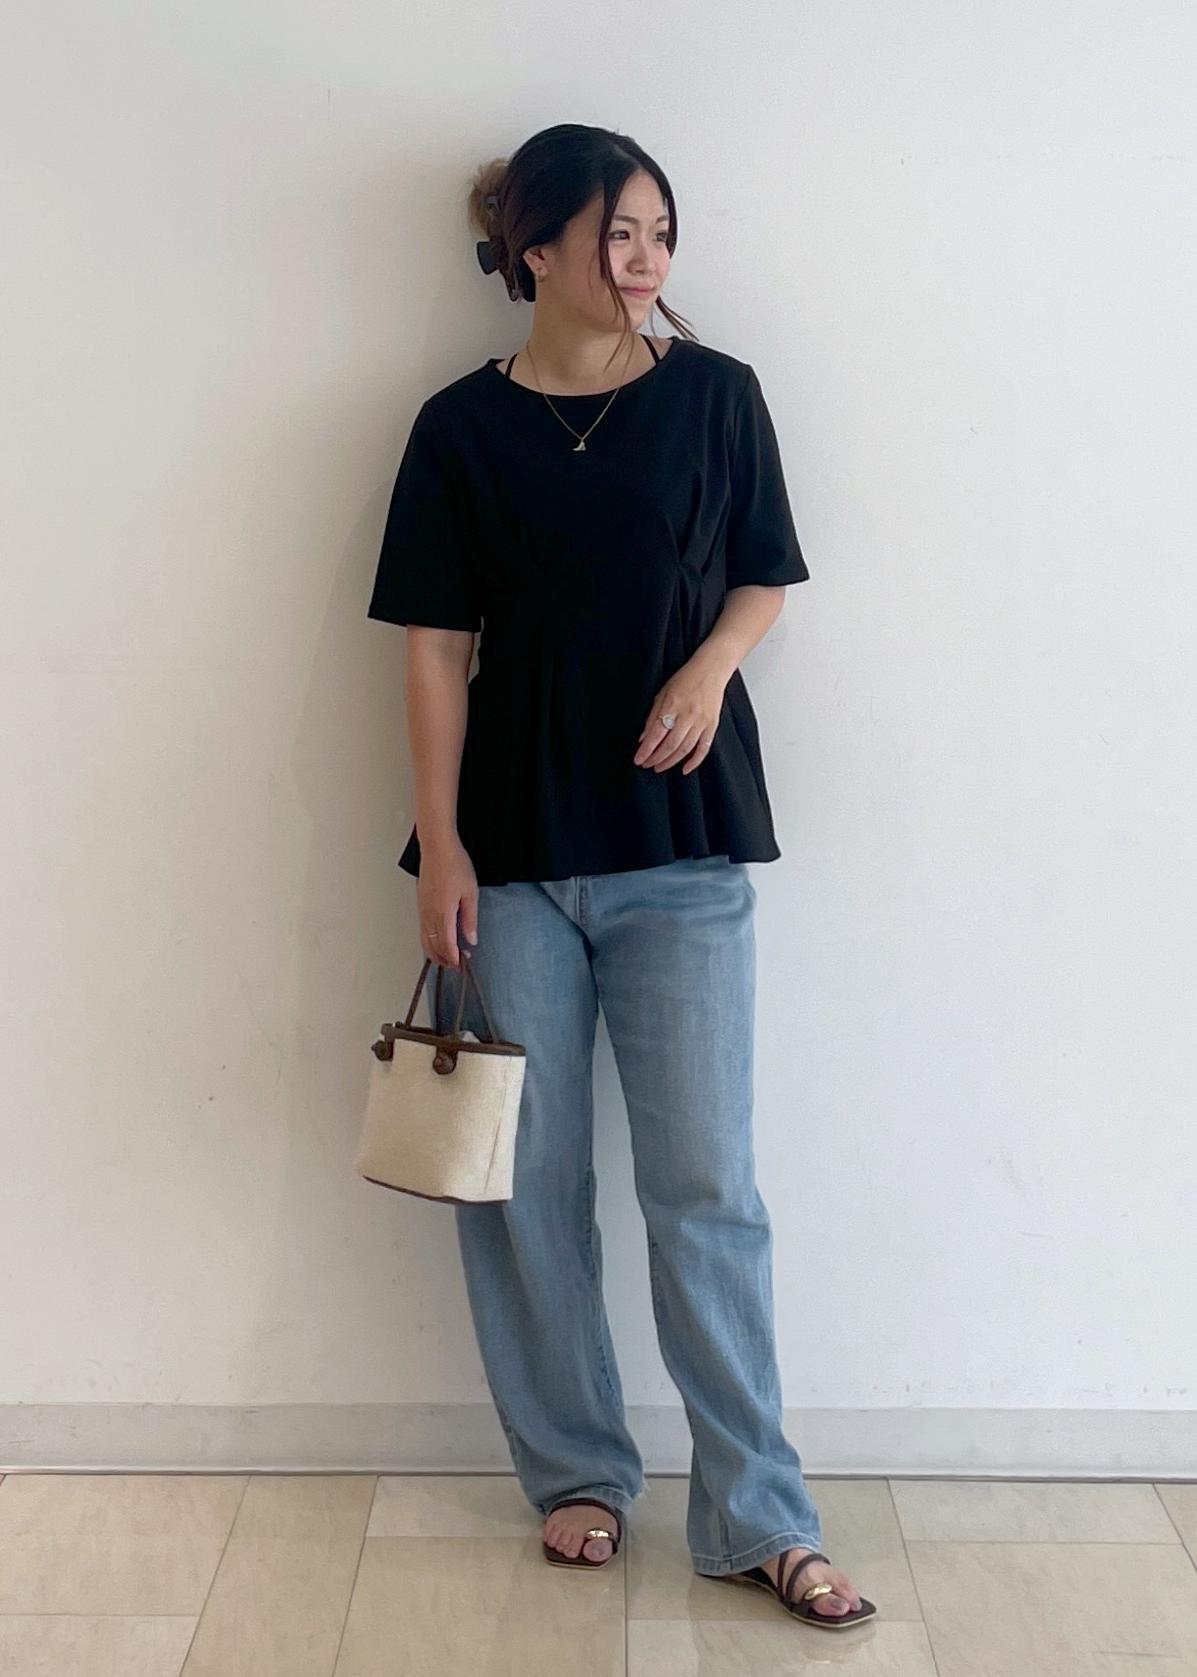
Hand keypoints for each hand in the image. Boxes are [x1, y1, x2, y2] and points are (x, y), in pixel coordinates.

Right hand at [417, 836, 478, 968]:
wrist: (437, 848)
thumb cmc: (455, 866)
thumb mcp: (471, 892)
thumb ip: (470, 919)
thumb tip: (471, 940)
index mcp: (443, 913)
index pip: (446, 944)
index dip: (453, 958)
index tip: (460, 966)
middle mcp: (429, 914)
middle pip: (433, 945)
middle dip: (444, 958)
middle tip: (457, 965)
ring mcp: (422, 909)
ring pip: (425, 939)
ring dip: (435, 952)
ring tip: (447, 958)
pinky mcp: (420, 904)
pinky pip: (422, 929)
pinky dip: (428, 941)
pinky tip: (436, 941)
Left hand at [633, 660, 728, 774]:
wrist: (711, 669)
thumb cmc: (686, 679)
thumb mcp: (663, 693)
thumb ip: (653, 716)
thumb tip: (644, 738)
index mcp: (672, 705)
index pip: (656, 734)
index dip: (646, 750)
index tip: (638, 759)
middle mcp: (687, 715)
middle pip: (670, 745)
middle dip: (656, 758)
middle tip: (646, 765)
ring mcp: (701, 721)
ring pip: (685, 749)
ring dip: (670, 761)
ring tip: (659, 767)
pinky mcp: (712, 725)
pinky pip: (704, 748)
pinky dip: (694, 761)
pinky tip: (685, 769)